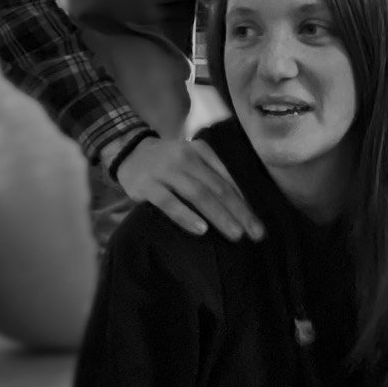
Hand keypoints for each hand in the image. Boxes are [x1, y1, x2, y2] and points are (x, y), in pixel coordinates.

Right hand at [116, 136, 264, 241]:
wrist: (129, 152)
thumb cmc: (169, 162)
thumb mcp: (193, 160)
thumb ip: (213, 176)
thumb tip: (241, 205)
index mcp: (201, 152)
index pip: (227, 180)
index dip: (244, 204)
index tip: (257, 225)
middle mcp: (185, 158)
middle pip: (217, 188)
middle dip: (238, 213)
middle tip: (254, 234)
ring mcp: (165, 171)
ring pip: (197, 194)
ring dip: (219, 215)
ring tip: (235, 234)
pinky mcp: (147, 185)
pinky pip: (169, 202)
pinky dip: (186, 216)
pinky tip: (201, 229)